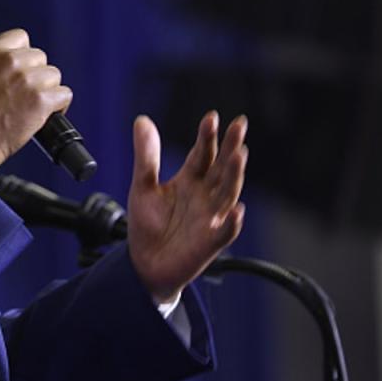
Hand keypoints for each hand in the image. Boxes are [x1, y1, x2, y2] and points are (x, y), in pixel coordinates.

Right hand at [0, 29, 72, 182]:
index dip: (23, 55)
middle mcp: (11, 61)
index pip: (21, 37)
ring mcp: (27, 80)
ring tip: (31, 108)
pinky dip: (58, 107)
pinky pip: (64, 95)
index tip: (20, 69)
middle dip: (35, 75)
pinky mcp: (40, 101)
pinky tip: (44, 116)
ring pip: (54, 76)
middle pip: (40, 57)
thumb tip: (17, 69)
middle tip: (24, 95)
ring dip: (47, 91)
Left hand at [127, 112, 246, 302]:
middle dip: (231, 146)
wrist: (143, 263)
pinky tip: (236, 210)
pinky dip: (231, 222)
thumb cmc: (147, 225)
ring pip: (227, 193)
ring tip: (239, 154)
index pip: (203, 153)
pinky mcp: (209, 242)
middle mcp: (205, 196)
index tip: (211, 117)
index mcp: (190, 180)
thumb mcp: (142, 185)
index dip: (207, 136)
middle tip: (239, 125)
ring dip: (234, 175)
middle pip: (222, 167)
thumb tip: (142, 120)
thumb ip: (146, 155)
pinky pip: (224, 232)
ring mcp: (210, 218)